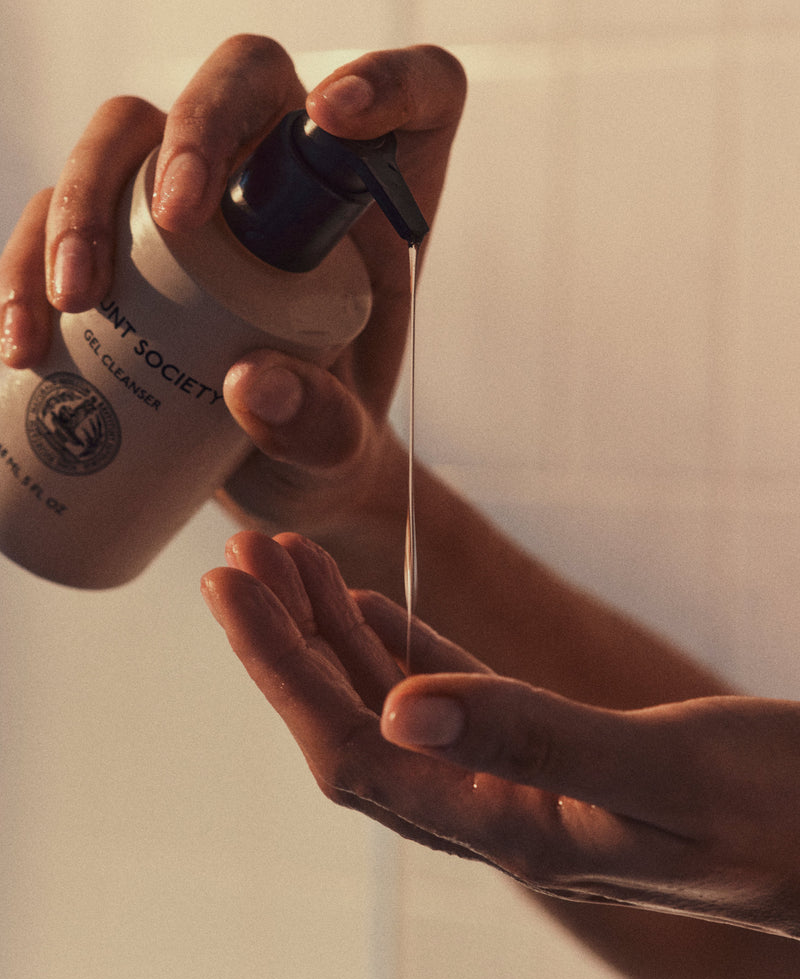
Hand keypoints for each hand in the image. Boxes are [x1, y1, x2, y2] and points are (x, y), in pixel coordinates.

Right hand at [0, 35, 465, 535]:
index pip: (420, 96)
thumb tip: (253, 385)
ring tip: (74, 300)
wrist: (279, 486)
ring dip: (85, 200)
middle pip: (244, 82)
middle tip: (173, 219)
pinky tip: (26, 340)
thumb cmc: (328, 448)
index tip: (337, 119)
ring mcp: (201, 206)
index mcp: (376, 209)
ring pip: (129, 135)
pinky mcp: (128, 245)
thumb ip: (325, 430)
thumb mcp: (342, 452)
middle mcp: (286, 181)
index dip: (391, 79)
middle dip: (198, 128)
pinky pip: (62, 215)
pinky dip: (28, 262)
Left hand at [203, 530, 799, 939]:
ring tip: (284, 565)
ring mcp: (515, 777)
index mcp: (508, 825)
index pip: (353, 751)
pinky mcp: (547, 747)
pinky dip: (396, 645)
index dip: (283, 672)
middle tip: (237, 560)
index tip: (235, 593)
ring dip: (330, 635)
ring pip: (389, 705)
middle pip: (352, 724)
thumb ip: (533, 738)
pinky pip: (446, 695)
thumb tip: (396, 711)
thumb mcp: (663, 770)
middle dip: (285, 644)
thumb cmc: (781, 811)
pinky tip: (361, 607)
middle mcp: (494, 807)